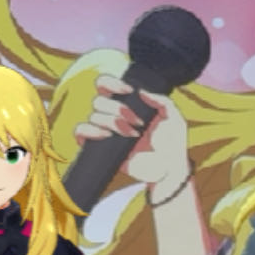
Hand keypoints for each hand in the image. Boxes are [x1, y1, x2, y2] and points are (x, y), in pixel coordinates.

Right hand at [74, 73, 188, 188]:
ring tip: (131, 134)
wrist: (168, 170)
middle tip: (138, 123)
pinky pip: (80, 132)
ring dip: (112, 122)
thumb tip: (141, 92)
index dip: (111, 83)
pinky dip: (90, 130)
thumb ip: (163, 101)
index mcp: (126, 105)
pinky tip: (107, 136)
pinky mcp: (98, 148)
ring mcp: (105, 132)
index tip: (129, 91)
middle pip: (99, 100)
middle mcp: (113, 116)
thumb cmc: (172, 145)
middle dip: (118, 108)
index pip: (105, 85)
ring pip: (93, 115)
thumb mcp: (175, 118)